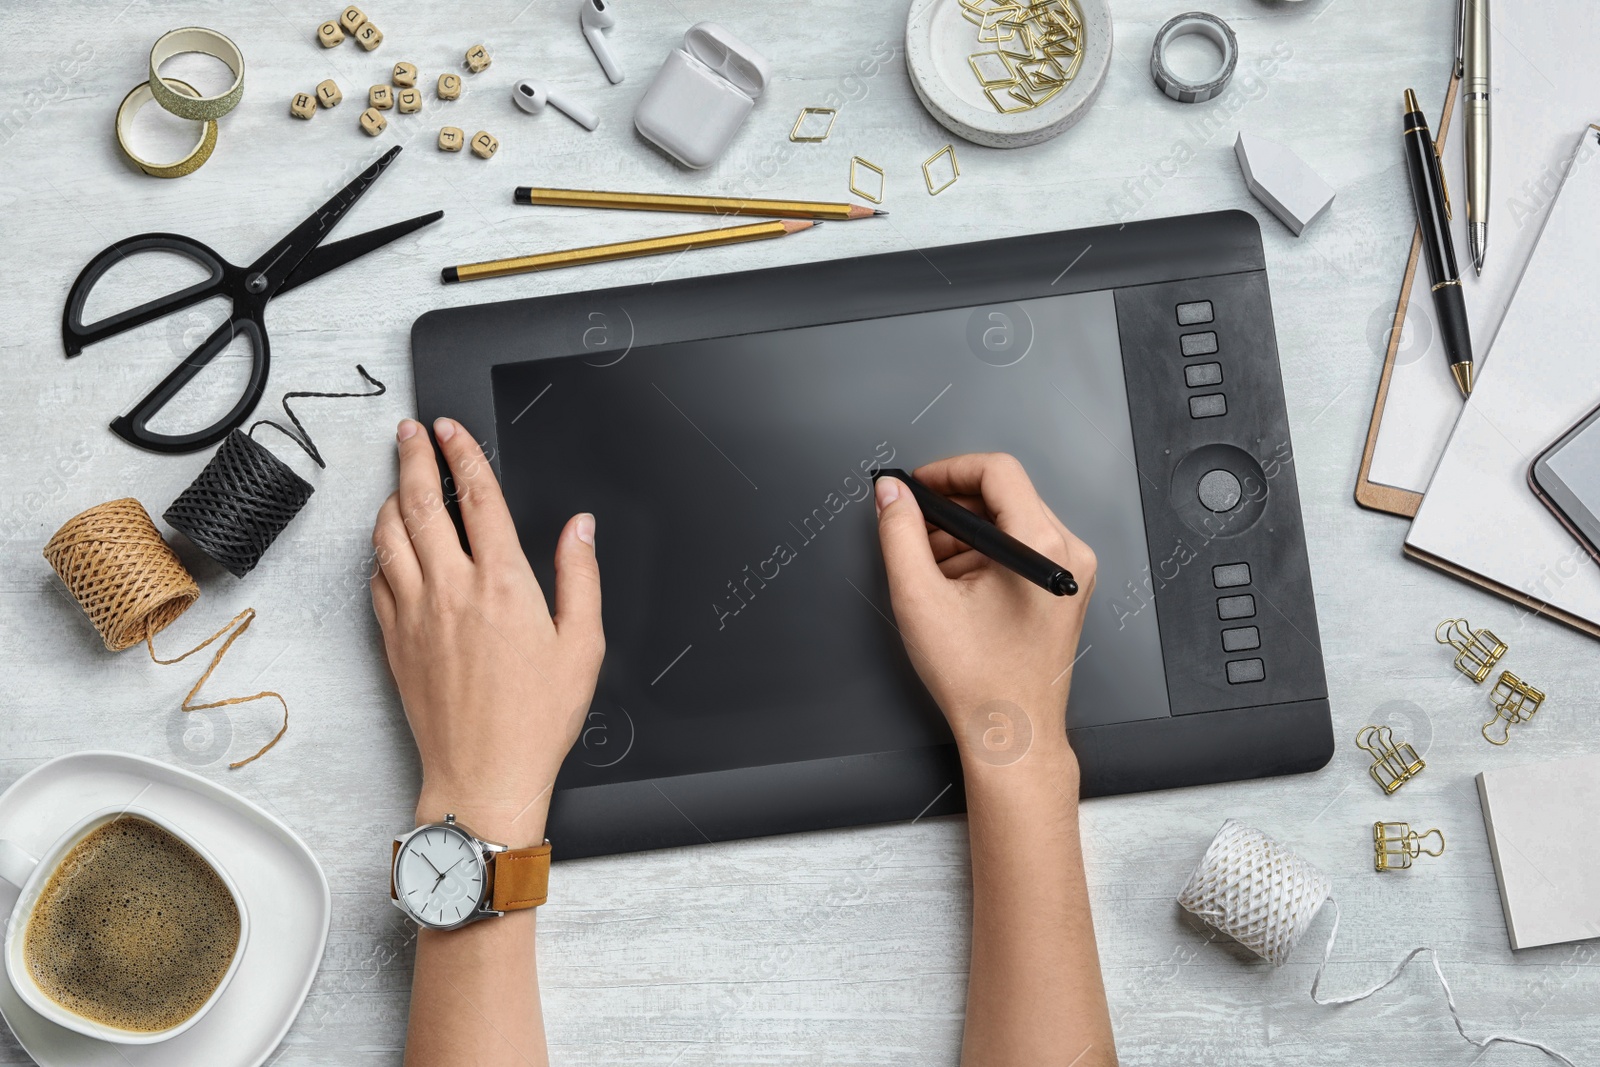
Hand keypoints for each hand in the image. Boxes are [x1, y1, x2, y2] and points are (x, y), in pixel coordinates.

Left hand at [370, 418, 603, 845]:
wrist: (483, 775)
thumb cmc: (536, 720)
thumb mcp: (583, 646)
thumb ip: (581, 577)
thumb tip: (581, 529)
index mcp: (503, 584)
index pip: (478, 497)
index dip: (463, 453)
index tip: (451, 430)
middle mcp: (452, 590)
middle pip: (422, 503)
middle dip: (414, 457)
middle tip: (410, 433)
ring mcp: (415, 614)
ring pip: (388, 536)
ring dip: (391, 499)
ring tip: (399, 481)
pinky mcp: (394, 640)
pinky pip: (376, 579)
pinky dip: (380, 551)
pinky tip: (390, 547)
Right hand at [873, 453, 1095, 771]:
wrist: (1011, 733)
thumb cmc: (979, 681)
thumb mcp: (920, 598)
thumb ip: (899, 533)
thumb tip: (891, 495)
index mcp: (1042, 546)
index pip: (998, 472)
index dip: (948, 470)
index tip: (917, 486)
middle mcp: (1067, 553)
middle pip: (1005, 495)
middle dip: (952, 507)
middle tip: (913, 526)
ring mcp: (1069, 572)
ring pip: (1011, 522)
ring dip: (964, 533)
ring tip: (929, 566)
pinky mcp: (1062, 589)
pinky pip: (1020, 548)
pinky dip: (983, 554)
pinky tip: (953, 583)